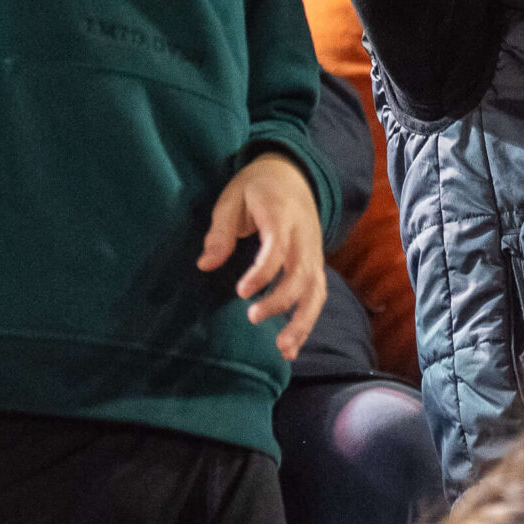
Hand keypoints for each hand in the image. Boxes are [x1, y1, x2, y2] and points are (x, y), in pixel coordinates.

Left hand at [198, 154, 325, 360]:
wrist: (293, 174)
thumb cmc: (256, 187)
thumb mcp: (231, 197)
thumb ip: (220, 231)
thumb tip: (205, 265)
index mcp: (281, 214)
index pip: (279, 247)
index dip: (263, 271)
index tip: (242, 292)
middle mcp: (304, 236)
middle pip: (301, 273)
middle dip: (281, 300)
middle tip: (252, 317)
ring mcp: (314, 252)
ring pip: (316, 290)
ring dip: (302, 321)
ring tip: (283, 349)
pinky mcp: (315, 265)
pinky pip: (317, 296)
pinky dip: (308, 322)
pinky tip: (291, 348)